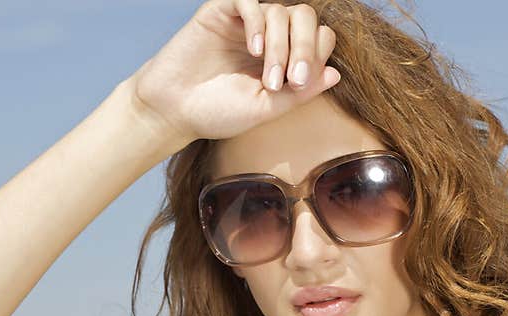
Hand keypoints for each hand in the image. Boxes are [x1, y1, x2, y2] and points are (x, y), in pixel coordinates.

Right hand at [128, 0, 339, 144]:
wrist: (172, 111)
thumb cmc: (215, 112)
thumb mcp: (265, 109)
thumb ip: (299, 94)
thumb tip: (335, 74)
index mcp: (281, 56)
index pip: (317, 37)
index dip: (317, 55)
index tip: (299, 85)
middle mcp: (267, 35)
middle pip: (304, 17)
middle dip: (307, 48)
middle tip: (294, 79)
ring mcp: (245, 21)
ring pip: (281, 11)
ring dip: (281, 46)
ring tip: (268, 79)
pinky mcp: (221, 11)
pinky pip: (250, 0)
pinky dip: (259, 22)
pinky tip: (253, 49)